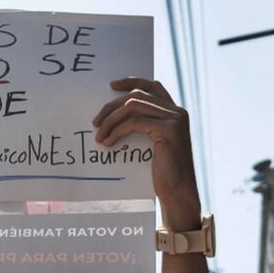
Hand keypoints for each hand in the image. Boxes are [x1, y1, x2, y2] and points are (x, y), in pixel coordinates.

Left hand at [93, 77, 200, 222]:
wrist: (177, 191)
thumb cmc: (163, 172)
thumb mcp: (154, 144)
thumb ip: (145, 126)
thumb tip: (116, 116)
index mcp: (175, 112)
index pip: (153, 86)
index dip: (132, 81)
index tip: (111, 85)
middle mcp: (177, 112)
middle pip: (137, 96)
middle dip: (112, 106)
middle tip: (96, 122)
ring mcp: (175, 119)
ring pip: (133, 106)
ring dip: (111, 119)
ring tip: (99, 134)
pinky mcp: (168, 131)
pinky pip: (134, 123)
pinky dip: (117, 131)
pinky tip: (108, 142)